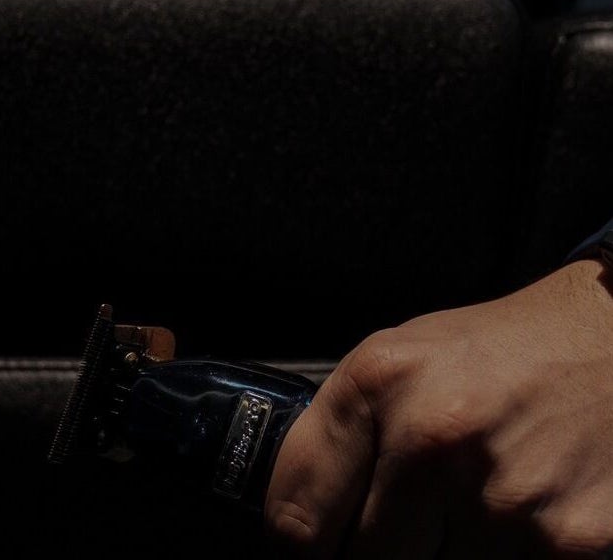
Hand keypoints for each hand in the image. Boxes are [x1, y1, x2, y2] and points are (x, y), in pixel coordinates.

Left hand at [266, 259, 612, 557]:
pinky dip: (495, 558)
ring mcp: (503, 497)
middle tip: (398, 525)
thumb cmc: (497, 353)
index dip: (299, 546)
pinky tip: (511, 518)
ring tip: (464, 507)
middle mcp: (434, 437)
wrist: (612, 340)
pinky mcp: (567, 543)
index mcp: (380, 383)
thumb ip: (338, 437)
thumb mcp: (397, 362)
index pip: (297, 517)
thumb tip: (298, 525)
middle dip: (372, 551)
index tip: (311, 548)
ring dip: (437, 557)